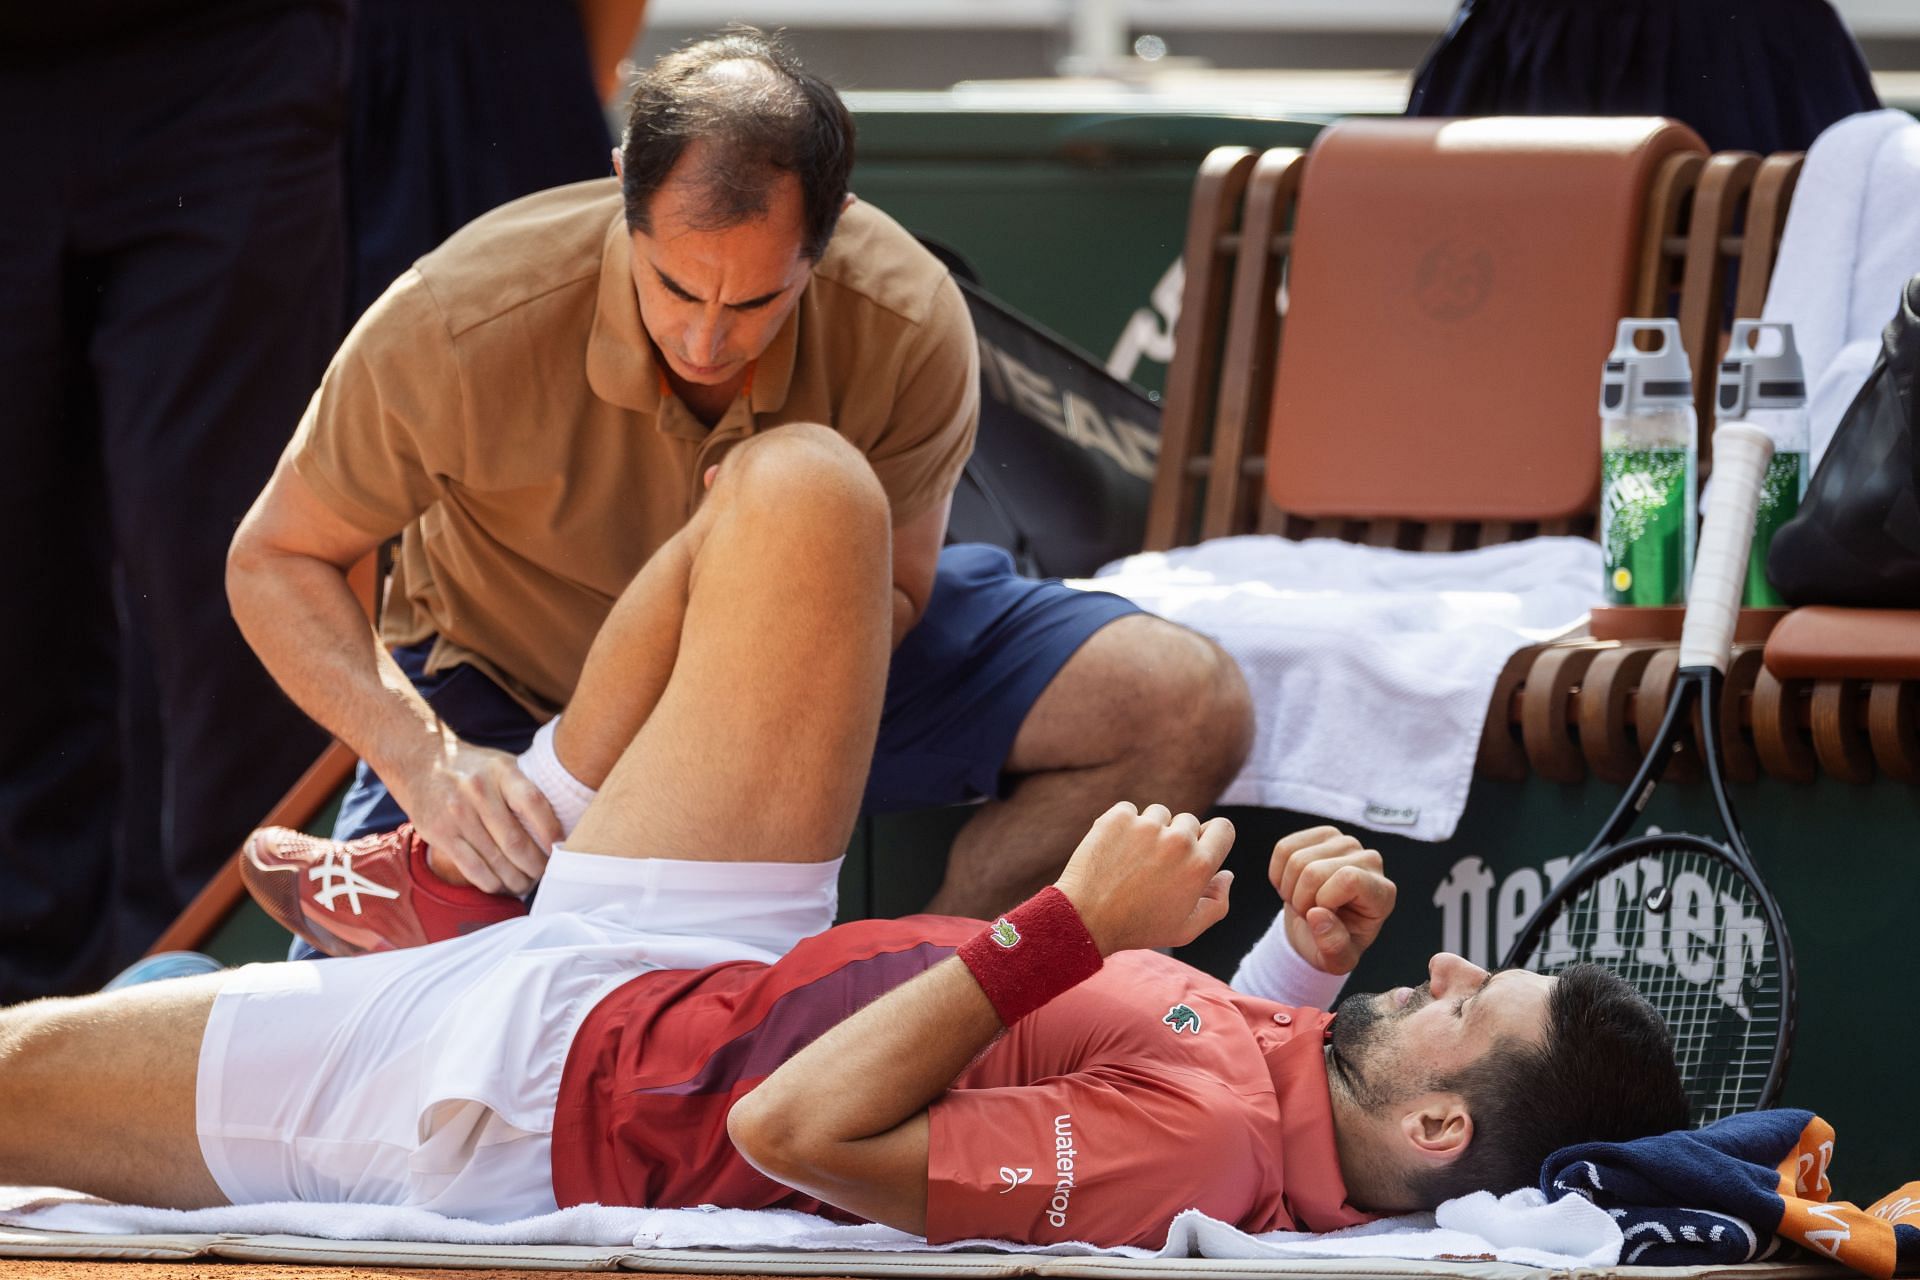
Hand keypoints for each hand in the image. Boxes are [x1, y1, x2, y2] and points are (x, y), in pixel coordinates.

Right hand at [388, 731, 562, 895]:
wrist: (418, 760)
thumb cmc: (472, 768)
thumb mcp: (501, 764)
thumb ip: (525, 788)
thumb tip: (561, 825)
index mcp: (501, 771)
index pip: (534, 804)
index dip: (552, 832)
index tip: (560, 849)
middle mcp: (478, 790)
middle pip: (515, 841)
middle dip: (535, 866)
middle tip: (544, 875)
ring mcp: (456, 813)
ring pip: (495, 860)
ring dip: (515, 880)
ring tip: (525, 885)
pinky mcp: (439, 833)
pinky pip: (472, 868)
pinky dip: (491, 883)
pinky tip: (501, 885)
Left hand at [1054, 802, 1235, 955]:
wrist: (1086, 918)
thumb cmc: (1138, 927)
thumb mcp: (1186, 929)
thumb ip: (1217, 903)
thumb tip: (1227, 874)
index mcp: (1200, 865)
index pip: (1223, 828)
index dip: (1212, 836)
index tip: (1197, 846)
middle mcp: (1178, 840)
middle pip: (1189, 821)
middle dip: (1177, 838)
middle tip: (1155, 866)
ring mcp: (1147, 825)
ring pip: (1159, 814)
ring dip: (1150, 830)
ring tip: (1132, 860)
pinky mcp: (1118, 818)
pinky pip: (1129, 810)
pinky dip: (1123, 825)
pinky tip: (1115, 850)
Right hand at [1270, 826, 1395, 974]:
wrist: (1318, 926)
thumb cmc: (1333, 942)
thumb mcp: (1337, 960)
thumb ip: (1333, 946)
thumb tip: (1317, 915)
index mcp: (1382, 893)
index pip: (1349, 879)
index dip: (1324, 901)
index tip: (1322, 917)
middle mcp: (1370, 861)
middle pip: (1314, 871)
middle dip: (1301, 900)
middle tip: (1310, 913)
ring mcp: (1345, 843)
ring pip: (1297, 859)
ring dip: (1290, 888)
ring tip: (1303, 900)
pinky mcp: (1322, 835)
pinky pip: (1284, 848)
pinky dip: (1279, 873)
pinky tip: (1293, 884)